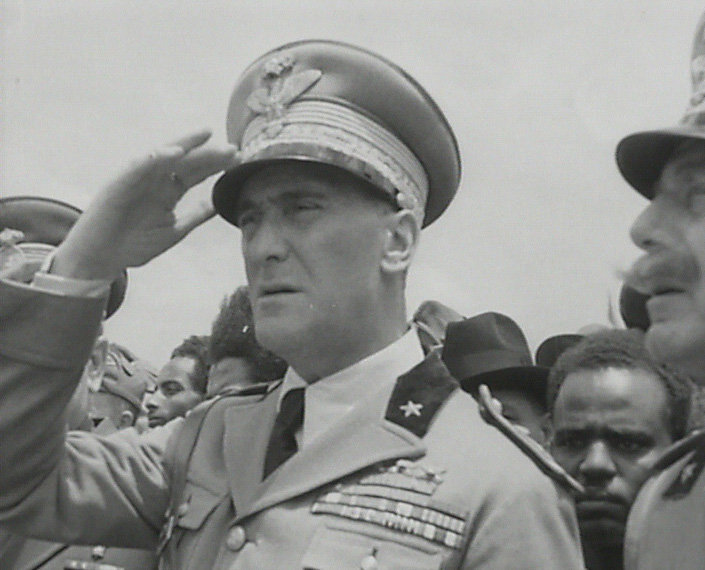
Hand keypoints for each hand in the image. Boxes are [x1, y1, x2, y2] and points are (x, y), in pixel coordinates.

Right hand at [53, 130, 236, 279]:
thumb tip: (218, 204)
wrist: (100, 259)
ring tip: (206, 137)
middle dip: (208, 154)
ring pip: (164, 157)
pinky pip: (138, 167)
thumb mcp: (174, 230)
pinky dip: (155, 158)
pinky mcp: (118, 184)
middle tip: (233, 148)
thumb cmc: (133, 244)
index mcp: (167, 191)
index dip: (216, 165)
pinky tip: (174, 151)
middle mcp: (154, 181)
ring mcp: (137, 180)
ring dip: (185, 146)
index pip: (195, 172)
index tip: (238, 158)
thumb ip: (195, 216)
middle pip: (185, 162)